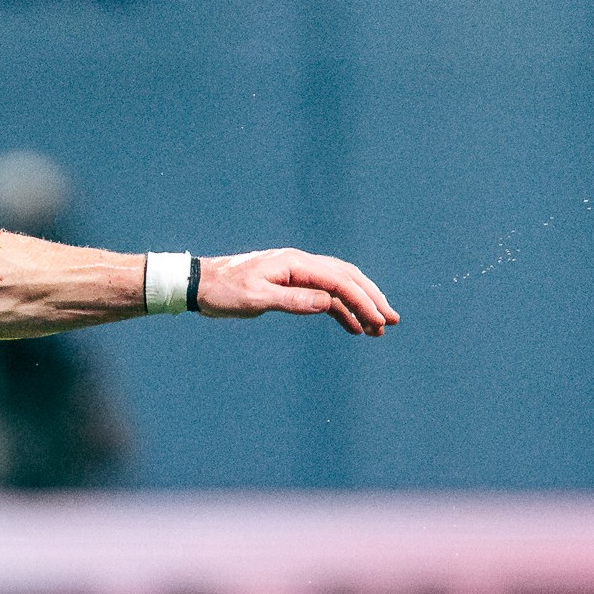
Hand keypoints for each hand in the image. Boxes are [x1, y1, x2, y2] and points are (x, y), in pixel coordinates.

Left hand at [194, 249, 398, 334]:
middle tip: (392, 321)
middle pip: (347, 279)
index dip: (362, 301)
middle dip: (371, 300)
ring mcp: (297, 273)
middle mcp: (301, 264)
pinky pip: (323, 295)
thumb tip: (328, 303)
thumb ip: (293, 301)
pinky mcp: (291, 284)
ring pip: (338, 287)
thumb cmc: (224, 291)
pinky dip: (339, 309)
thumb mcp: (256, 299)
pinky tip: (351, 325)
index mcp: (295, 264)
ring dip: (359, 306)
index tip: (378, 321)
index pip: (339, 281)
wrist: (201, 284)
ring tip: (377, 329)